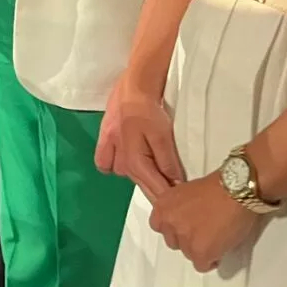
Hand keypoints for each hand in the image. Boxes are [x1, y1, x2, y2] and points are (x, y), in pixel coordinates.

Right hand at [99, 79, 184, 199]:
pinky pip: (107, 164)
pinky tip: (130, 159)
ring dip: (141, 176)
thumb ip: (168, 163)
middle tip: (174, 188)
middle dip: (158, 191)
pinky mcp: (104, 142)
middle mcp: (121, 162)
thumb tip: (175, 185)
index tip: (182, 200)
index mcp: (135, 162)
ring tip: (154, 167)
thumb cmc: (150, 110)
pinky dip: (118, 166)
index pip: (155, 190)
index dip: (170, 199)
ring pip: (126, 176)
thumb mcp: (164, 137)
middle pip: (141, 187)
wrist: (133, 86)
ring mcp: (110, 153)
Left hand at [149, 175, 258, 272]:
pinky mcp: (200, 251)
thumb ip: (179, 207)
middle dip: (187, 239)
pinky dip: (211, 261)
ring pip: (188, 254)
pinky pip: (201, 265)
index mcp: (163, 206)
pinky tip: (220, 249)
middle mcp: (169, 222)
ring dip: (200, 249)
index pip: (159, 226)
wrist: (235, 191)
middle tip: (203, 232)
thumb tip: (185, 218)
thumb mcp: (186, 192)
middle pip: (174, 242)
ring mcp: (183, 238)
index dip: (173, 228)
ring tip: (215, 239)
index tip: (185, 226)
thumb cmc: (217, 188)